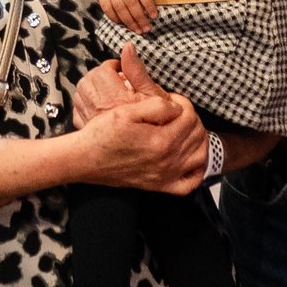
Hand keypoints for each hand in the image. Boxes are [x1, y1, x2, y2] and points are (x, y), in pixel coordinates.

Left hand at [70, 42, 157, 126]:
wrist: (151, 154)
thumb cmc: (156, 128)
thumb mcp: (153, 97)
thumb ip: (138, 71)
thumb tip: (128, 47)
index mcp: (114, 99)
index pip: (102, 71)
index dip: (113, 66)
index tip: (121, 70)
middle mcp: (99, 110)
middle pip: (87, 81)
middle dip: (100, 75)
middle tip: (114, 79)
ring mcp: (90, 122)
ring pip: (79, 95)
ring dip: (91, 89)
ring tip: (106, 91)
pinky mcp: (87, 132)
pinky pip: (77, 112)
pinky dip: (84, 106)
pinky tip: (97, 107)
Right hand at [77, 89, 205, 193]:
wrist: (86, 159)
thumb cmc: (103, 133)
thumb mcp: (128, 110)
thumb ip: (157, 105)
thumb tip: (176, 107)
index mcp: (162, 140)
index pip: (189, 116)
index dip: (182, 102)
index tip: (169, 100)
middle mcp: (168, 161)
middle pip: (197, 134)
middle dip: (191, 118)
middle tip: (175, 112)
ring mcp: (165, 176)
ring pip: (200, 157)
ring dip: (197, 140)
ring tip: (183, 129)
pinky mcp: (159, 186)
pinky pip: (190, 183)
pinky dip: (196, 170)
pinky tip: (188, 158)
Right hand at [83, 0, 159, 32]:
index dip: (149, 6)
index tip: (154, 16)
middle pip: (132, 3)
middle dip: (140, 18)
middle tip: (147, 29)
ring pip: (120, 8)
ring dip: (129, 21)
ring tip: (137, 30)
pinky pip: (106, 7)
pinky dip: (113, 17)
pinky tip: (121, 23)